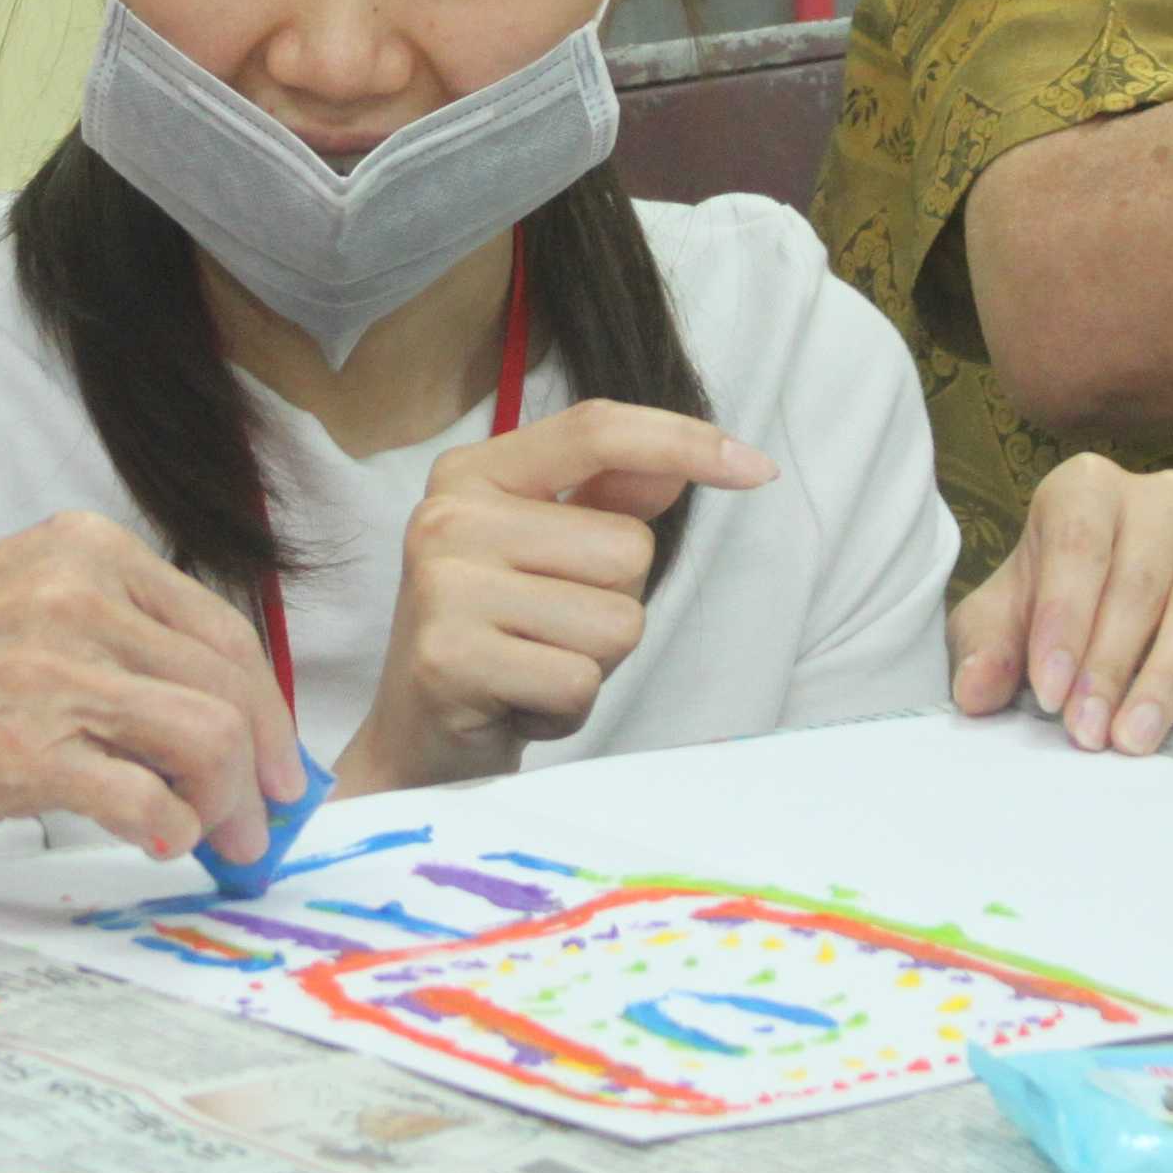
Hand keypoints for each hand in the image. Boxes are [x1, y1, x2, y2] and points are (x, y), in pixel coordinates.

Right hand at [0, 513, 307, 861]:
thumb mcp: (18, 595)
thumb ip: (106, 630)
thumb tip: (198, 707)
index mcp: (84, 552)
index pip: (220, 630)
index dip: (267, 704)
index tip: (277, 755)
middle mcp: (78, 599)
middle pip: (229, 686)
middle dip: (267, 761)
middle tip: (267, 812)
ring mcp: (52, 675)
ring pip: (208, 738)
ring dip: (231, 802)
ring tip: (219, 838)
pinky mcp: (24, 754)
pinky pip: (146, 799)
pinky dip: (172, 829)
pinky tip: (160, 842)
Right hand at [337, 401, 770, 793]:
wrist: (415, 741)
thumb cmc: (494, 639)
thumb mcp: (545, 554)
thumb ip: (608, 500)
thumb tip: (678, 464)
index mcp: (472, 474)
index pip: (596, 431)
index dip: (684, 442)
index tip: (757, 469)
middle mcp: (447, 516)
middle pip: (628, 548)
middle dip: (615, 606)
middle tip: (547, 634)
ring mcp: (444, 587)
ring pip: (616, 621)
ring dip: (593, 664)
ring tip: (532, 668)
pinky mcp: (449, 659)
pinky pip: (578, 682)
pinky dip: (565, 711)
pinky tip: (518, 706)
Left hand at [946, 453, 1172, 750]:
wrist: (1090, 607)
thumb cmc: (1044, 607)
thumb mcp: (998, 622)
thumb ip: (984, 650)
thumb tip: (976, 691)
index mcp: (1087, 487)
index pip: (1079, 547)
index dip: (1063, 623)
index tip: (1049, 693)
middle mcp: (1159, 501)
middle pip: (1139, 581)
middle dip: (1110, 664)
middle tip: (1088, 730)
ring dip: (1166, 676)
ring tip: (1134, 736)